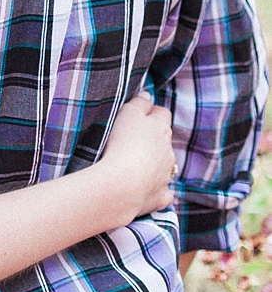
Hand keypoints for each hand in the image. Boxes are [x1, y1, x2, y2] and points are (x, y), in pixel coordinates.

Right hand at [98, 94, 174, 224]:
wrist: (122, 184)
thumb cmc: (123, 144)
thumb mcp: (128, 113)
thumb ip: (140, 102)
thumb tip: (148, 95)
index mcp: (161, 129)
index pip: (162, 113)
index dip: (152, 112)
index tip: (139, 115)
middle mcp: (168, 151)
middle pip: (164, 140)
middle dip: (153, 139)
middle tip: (132, 139)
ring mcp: (166, 175)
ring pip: (166, 166)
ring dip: (155, 163)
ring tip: (135, 164)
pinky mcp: (161, 196)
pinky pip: (164, 192)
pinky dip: (157, 189)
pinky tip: (147, 189)